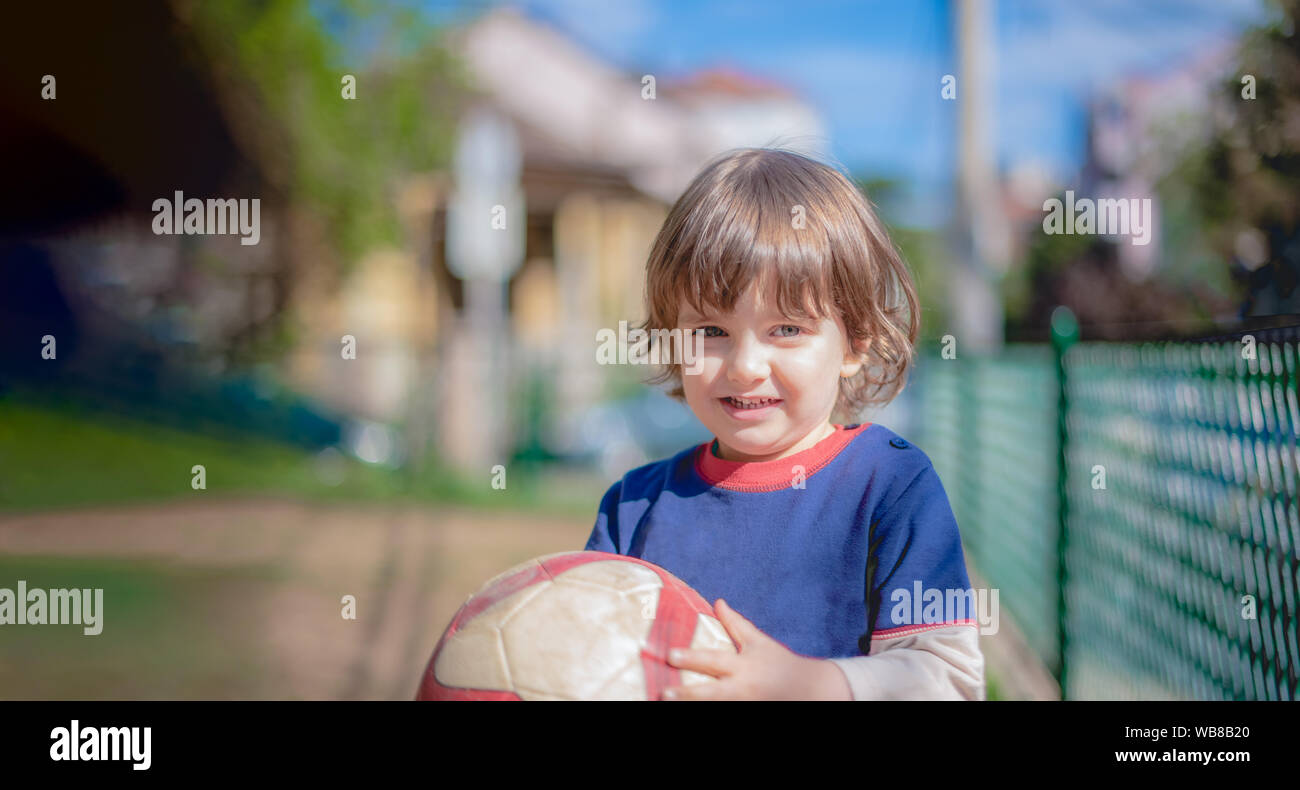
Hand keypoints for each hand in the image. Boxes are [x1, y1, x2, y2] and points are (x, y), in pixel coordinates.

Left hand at [661, 598, 852, 699]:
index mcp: (744, 666)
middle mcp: (743, 688)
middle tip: (663, 692)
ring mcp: (745, 705)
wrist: (811, 690)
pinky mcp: (748, 713)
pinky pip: (726, 714)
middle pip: (711, 693)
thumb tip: (718, 602)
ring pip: (716, 707)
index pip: (714, 660)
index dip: (691, 657)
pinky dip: (710, 711)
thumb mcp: (759, 642)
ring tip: (667, 704)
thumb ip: (736, 625)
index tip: (670, 654)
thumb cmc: (781, 663)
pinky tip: (690, 711)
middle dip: (686, 694)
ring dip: (692, 706)